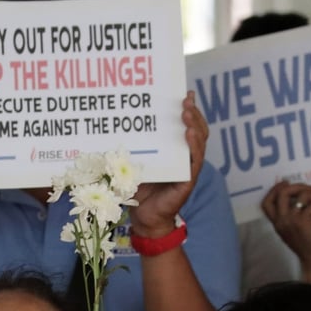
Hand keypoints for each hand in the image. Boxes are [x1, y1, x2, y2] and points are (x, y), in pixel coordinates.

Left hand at [130, 92, 206, 236]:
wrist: (142, 218)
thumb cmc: (135, 190)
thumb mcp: (131, 162)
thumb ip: (130, 146)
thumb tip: (111, 125)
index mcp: (173, 150)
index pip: (185, 126)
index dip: (187, 109)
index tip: (183, 92)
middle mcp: (184, 157)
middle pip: (196, 129)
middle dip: (193, 112)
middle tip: (186, 99)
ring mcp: (188, 168)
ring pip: (199, 141)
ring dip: (195, 125)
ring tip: (187, 112)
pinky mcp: (187, 180)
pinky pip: (195, 161)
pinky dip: (194, 146)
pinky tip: (189, 134)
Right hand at [261, 180, 310, 268]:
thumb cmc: (306, 245)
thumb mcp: (293, 229)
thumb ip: (292, 215)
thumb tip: (302, 196)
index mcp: (277, 222)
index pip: (266, 203)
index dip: (274, 189)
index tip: (286, 184)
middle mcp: (281, 220)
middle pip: (283, 193)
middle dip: (298, 186)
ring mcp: (292, 220)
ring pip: (303, 196)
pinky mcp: (304, 221)